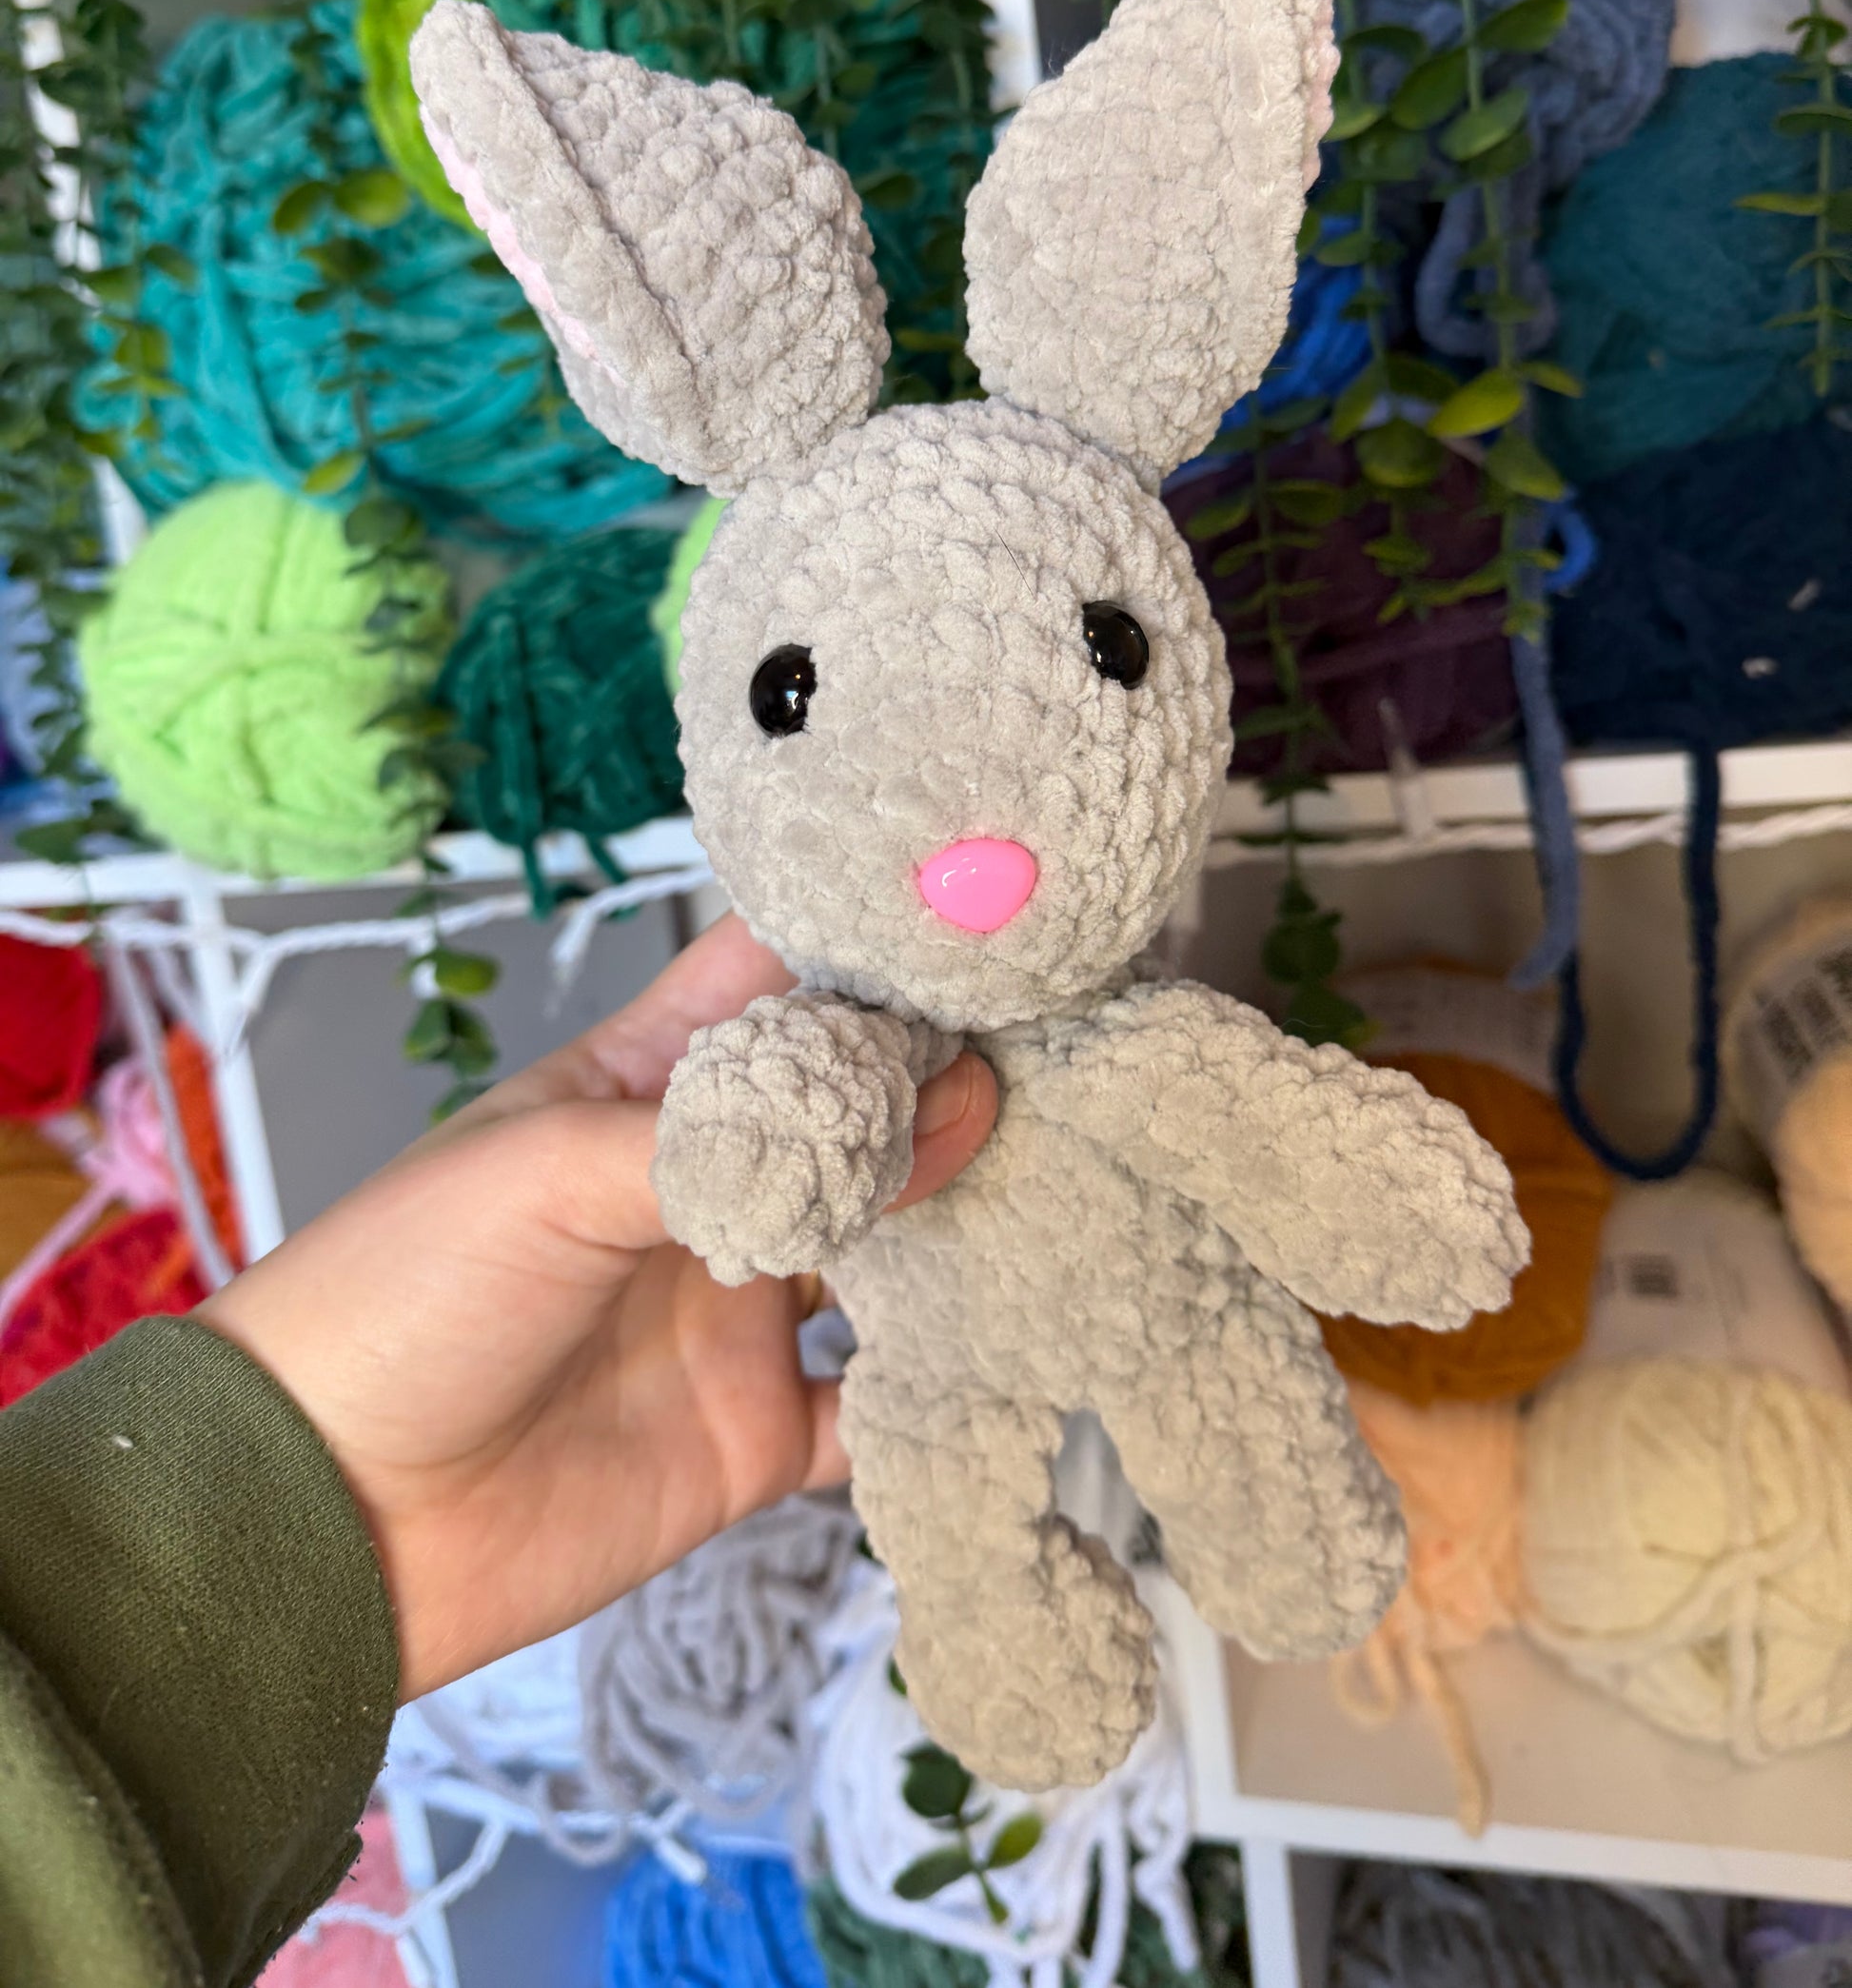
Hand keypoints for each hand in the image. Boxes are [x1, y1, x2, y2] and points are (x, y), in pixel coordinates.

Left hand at [196, 914, 996, 1699]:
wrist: (325, 1516)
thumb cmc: (401, 1296)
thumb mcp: (552, 1171)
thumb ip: (736, 1142)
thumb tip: (927, 1107)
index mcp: (644, 1089)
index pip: (777, 988)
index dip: (872, 959)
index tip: (985, 938)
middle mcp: (706, 1187)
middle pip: (857, 1115)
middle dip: (946, 1087)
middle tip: (1058, 1067)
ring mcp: (736, 1310)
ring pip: (890, 1246)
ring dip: (965, 1219)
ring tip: (1067, 1182)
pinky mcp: (755, 1435)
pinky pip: (877, 1406)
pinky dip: (941, 1385)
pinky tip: (1009, 1342)